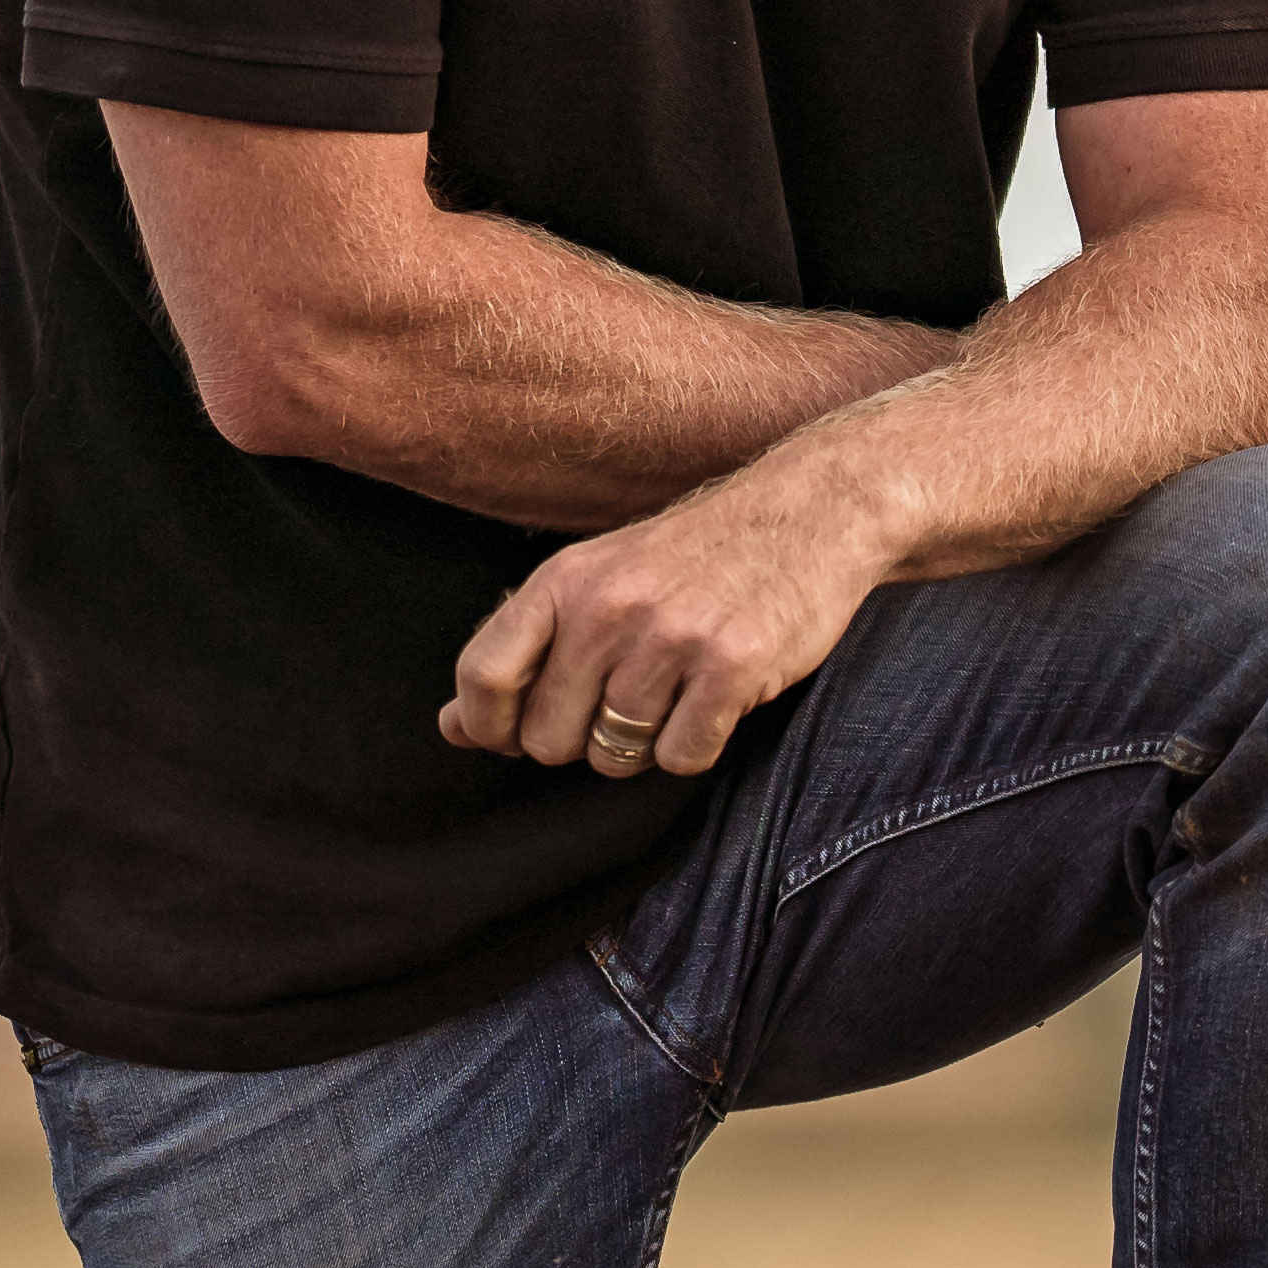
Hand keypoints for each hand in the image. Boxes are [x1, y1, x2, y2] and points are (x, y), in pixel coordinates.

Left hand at [441, 468, 901, 778]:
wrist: (814, 509)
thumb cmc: (698, 555)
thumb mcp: (599, 578)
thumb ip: (527, 649)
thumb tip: (453, 728)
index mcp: (565, 579)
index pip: (483, 677)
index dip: (489, 727)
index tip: (516, 735)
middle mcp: (610, 606)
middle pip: (548, 739)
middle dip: (582, 741)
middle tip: (628, 702)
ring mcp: (672, 636)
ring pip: (616, 756)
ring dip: (644, 743)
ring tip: (678, 691)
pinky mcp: (733, 665)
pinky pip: (682, 757)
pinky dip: (697, 744)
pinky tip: (717, 699)